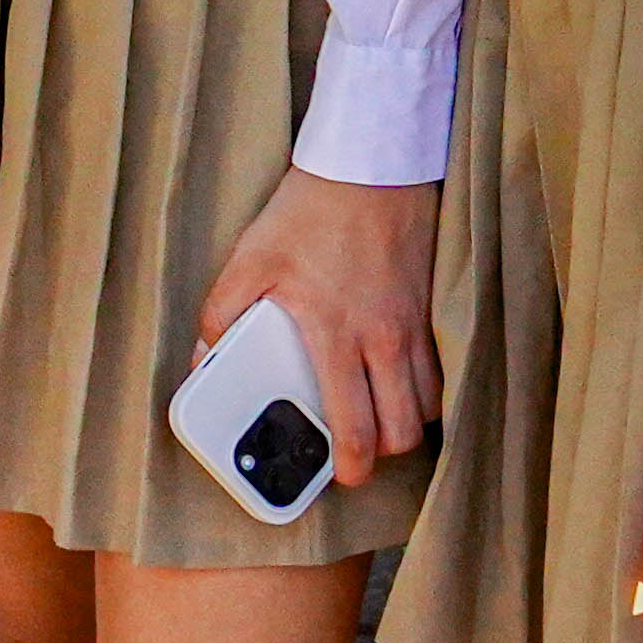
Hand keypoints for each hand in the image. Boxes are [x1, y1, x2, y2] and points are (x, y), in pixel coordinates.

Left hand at [193, 167, 441, 471]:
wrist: (371, 166)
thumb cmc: (311, 211)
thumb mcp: (251, 257)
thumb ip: (221, 312)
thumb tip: (203, 357)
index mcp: (336, 334)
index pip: (356, 424)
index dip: (352, 464)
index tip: (341, 475)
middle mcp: (383, 338)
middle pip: (402, 430)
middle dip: (382, 454)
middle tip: (356, 452)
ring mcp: (412, 325)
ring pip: (425, 405)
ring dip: (403, 423)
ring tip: (375, 420)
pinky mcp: (428, 309)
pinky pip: (438, 370)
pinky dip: (423, 391)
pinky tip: (398, 385)